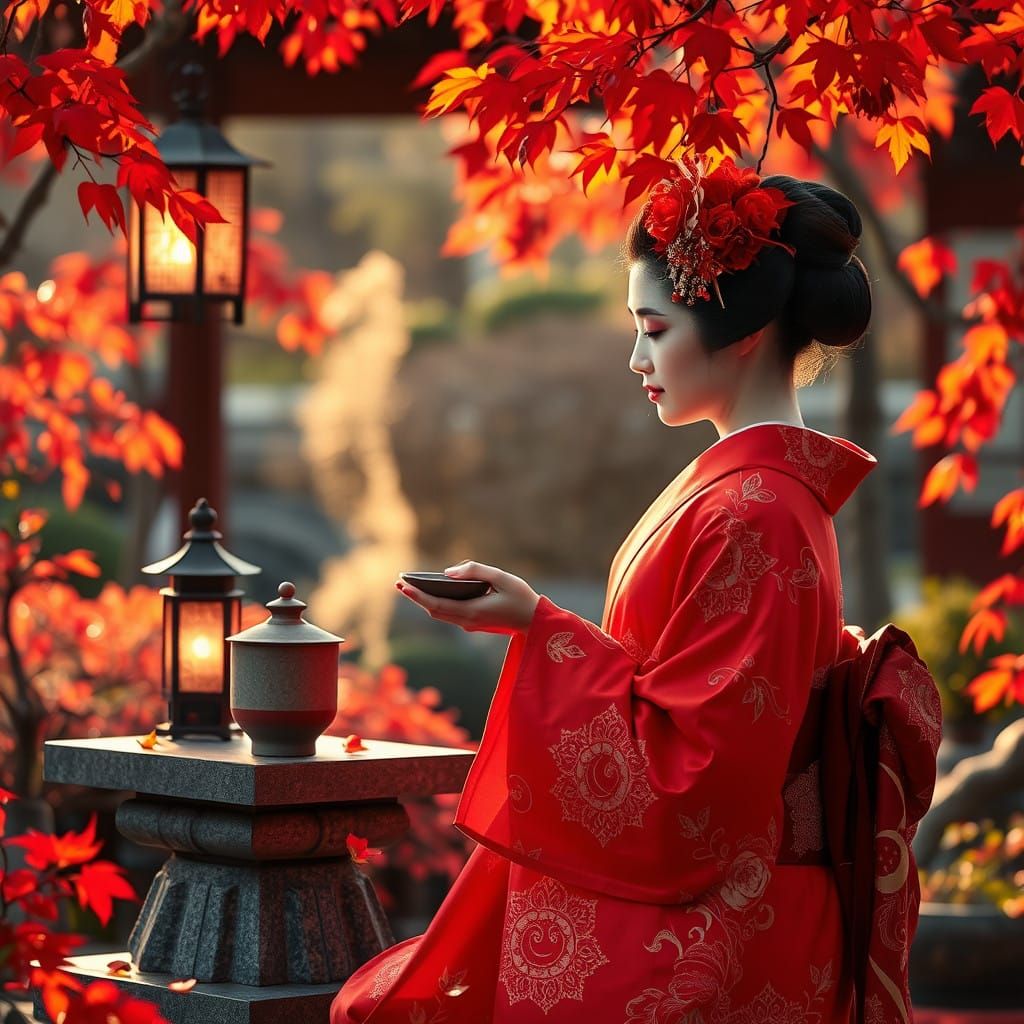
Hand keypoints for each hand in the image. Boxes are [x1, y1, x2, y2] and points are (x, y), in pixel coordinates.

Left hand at [395, 560, 539, 633]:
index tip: (402, 585)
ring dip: (424, 601)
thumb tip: (448, 572)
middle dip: (415, 597)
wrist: (535, 622)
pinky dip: (437, 602)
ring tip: (409, 585)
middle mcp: (467, 621)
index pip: (436, 605)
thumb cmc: (521, 596)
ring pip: (440, 613)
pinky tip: (432, 591)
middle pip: (433, 610)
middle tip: (398, 582)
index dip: (417, 595)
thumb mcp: (501, 577)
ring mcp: (470, 624)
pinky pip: (449, 613)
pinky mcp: (474, 622)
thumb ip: (475, 571)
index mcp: (472, 611)